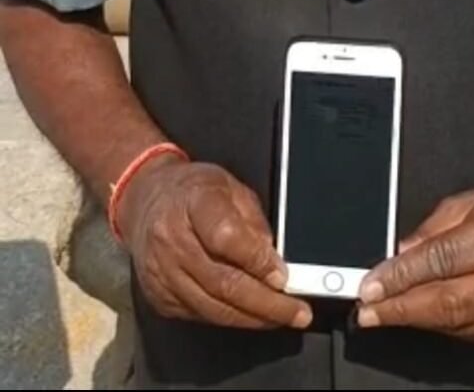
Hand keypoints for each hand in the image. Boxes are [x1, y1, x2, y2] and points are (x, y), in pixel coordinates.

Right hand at [119, 156, 311, 330]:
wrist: (145, 201)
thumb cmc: (193, 191)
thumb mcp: (231, 187)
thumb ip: (253, 220)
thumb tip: (274, 259)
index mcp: (193, 201)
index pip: (226, 237)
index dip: (257, 260)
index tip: (283, 276)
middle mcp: (171, 238)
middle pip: (222, 282)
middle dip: (265, 303)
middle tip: (296, 312)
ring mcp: (161, 271)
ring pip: (212, 307)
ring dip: (251, 318)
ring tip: (280, 318)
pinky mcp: (158, 295)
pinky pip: (199, 315)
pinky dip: (228, 318)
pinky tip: (249, 315)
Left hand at [358, 180, 473, 343]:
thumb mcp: (461, 203)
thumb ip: (428, 231)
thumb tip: (397, 257)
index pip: (442, 260)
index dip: (402, 277)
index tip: (371, 287)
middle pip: (449, 301)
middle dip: (401, 309)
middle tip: (368, 312)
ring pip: (458, 323)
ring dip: (417, 319)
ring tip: (389, 312)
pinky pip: (471, 333)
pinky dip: (442, 325)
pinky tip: (425, 314)